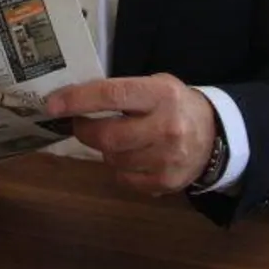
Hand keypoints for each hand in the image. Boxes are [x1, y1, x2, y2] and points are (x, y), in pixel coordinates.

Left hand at [44, 74, 217, 195]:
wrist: (216, 137)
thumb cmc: (175, 105)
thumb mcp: (156, 86)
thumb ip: (122, 92)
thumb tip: (73, 101)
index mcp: (161, 95)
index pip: (112, 96)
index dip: (77, 100)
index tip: (52, 104)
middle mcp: (166, 127)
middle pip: (107, 136)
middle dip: (85, 131)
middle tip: (79, 124)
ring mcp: (167, 159)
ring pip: (113, 160)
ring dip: (106, 150)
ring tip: (119, 138)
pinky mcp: (166, 182)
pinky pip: (124, 179)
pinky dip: (121, 168)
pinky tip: (134, 156)